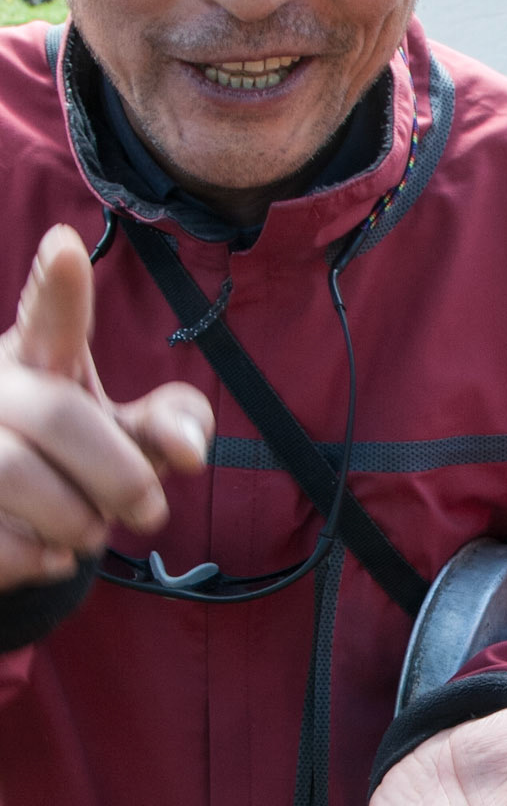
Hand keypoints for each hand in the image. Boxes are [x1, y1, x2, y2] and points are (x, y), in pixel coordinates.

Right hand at [0, 225, 212, 587]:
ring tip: (88, 531)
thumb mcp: (128, 436)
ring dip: (75, 521)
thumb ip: (172, 426)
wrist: (9, 521)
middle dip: (119, 474)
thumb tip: (189, 448)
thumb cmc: (77, 461)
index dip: (60, 286)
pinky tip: (48, 553)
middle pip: (57, 416)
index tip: (67, 247)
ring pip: (17, 475)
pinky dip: (37, 557)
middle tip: (151, 511)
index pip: (51, 315)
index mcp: (39, 357)